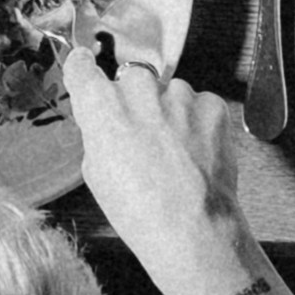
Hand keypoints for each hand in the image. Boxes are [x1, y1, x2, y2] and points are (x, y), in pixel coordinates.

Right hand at [67, 35, 268, 294]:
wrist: (192, 229)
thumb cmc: (136, 211)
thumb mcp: (96, 174)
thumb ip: (99, 133)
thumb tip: (109, 121)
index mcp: (101, 106)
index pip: (82, 65)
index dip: (84, 69)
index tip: (87, 69)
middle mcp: (139, 89)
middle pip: (132, 79)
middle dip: (136, 100)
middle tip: (145, 136)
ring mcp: (179, 94)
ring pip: (170, 93)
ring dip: (171, 113)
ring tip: (176, 154)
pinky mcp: (212, 105)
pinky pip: (200, 104)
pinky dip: (198, 123)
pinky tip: (197, 154)